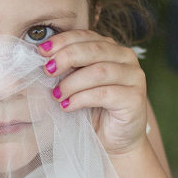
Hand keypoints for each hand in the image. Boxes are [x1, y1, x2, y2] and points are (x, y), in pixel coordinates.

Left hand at [38, 31, 147, 155]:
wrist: (112, 141)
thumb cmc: (91, 110)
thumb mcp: (76, 83)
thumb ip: (67, 67)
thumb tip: (42, 57)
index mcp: (111, 48)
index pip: (86, 36)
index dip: (63, 41)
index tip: (41, 51)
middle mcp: (126, 58)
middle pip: (94, 49)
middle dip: (66, 57)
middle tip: (48, 71)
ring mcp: (134, 77)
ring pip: (99, 71)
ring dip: (72, 83)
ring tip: (56, 95)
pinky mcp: (135, 98)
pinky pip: (104, 93)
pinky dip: (81, 99)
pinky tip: (67, 106)